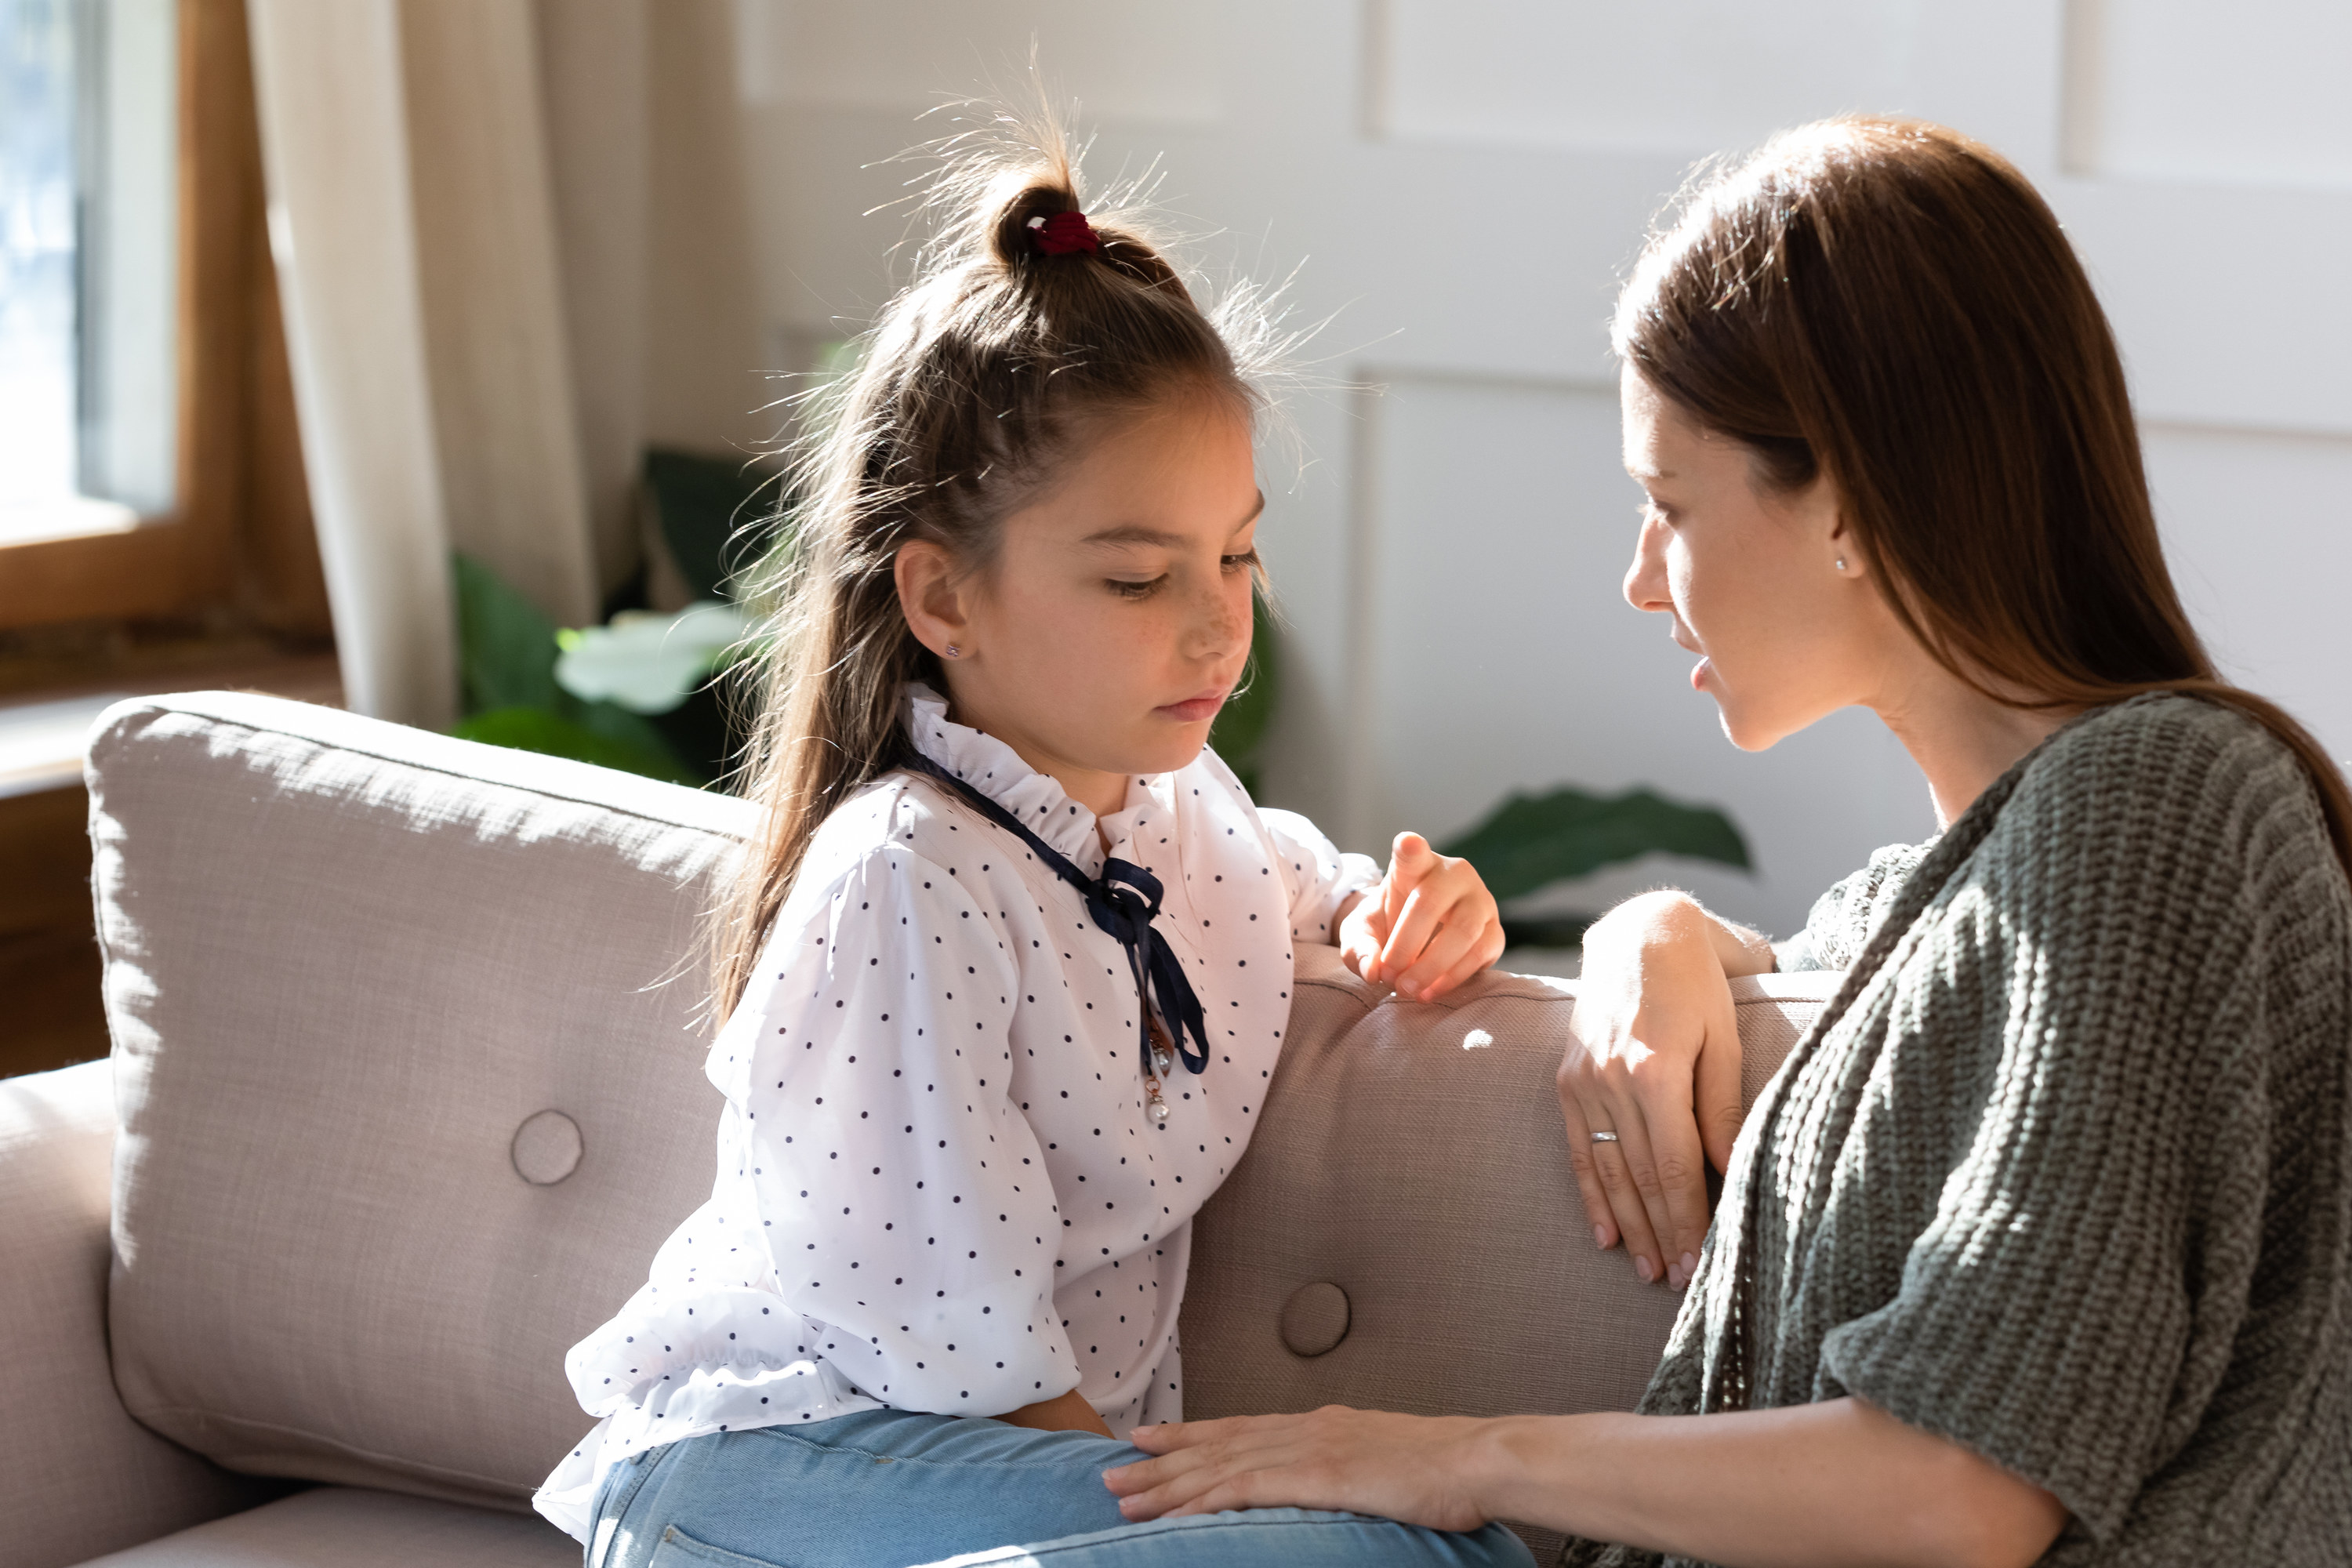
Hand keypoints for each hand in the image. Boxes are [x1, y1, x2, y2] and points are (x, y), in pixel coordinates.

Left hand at [1102, 1406, 1494, 1528]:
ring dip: (1167, 1483)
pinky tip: (1176, 1511)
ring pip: (1220, 1465)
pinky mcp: (1318, 1475)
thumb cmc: (1445, 1468)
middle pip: (1217, 1445)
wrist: (1478, 1459)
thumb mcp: (1384, 1459)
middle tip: (1113, 1471)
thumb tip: (1332, 1480)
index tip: (1150, 1439)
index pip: (1240, 1428)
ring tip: (1123, 1495)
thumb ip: (1347, 1466)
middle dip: (1161, 1460)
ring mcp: (1310, 1449)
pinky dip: (1205, 1499)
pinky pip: (1248, 1489)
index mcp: (1321, 1425)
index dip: (1190, 1435)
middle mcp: (1306, 1428)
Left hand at [1338, 833, 1505, 1001]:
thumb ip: (1359, 949)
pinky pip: (1481, 954)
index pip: (1413, 851)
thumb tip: (1374, 971)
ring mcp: (1480, 900)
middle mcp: (1454, 874)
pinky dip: (1453, 977)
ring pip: (1463, 931)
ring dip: (1431, 966)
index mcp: (1416, 865)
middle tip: (1388, 976)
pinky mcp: (1496, 930)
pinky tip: (1429, 992)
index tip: (1407, 843)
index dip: (1411, 848)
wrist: (1418, 938)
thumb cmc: (1388, 925)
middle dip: (1406, 945)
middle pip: (1431, 902)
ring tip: (1407, 989)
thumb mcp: (1362, 934)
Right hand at [1560, 893, 1744, 1289]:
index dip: (1688, 1219)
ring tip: (1649, 1269)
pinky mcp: (1566, 1078)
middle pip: (1639, 1176)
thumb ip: (1723, 1108)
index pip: (1674, 1165)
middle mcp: (1611, 1079)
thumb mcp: (1723, 1039)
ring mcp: (1582, 1080)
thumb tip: (1732, 1173)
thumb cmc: (1696, 986)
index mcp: (1656, 1070)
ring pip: (1606, 1170)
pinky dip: (1589, 1194)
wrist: (1637, 936)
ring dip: (1628, 1225)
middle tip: (1681, 1283)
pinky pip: (1577, 1147)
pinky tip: (1604, 1234)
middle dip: (1662, 1233)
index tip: (1702, 1263)